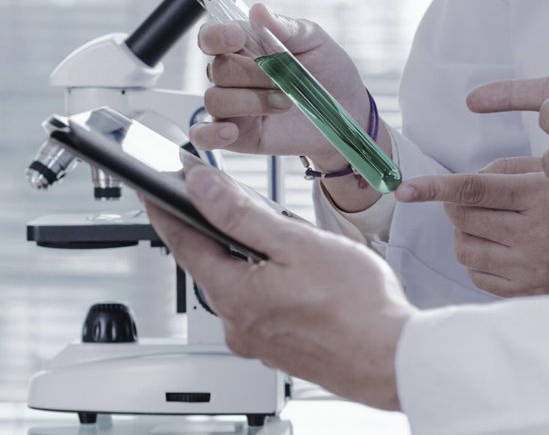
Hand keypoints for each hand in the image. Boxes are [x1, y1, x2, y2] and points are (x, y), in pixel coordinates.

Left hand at [143, 166, 414, 410]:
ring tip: (284, 242)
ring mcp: (260, 342)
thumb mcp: (296, 242)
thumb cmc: (357, 306)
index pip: (183, 242)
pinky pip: (265, 309)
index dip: (167, 210)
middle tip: (225, 203)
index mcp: (234, 295)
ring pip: (242, 288)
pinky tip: (304, 280)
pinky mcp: (284, 351)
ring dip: (252, 262)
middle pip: (212, 266)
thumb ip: (242, 214)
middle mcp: (238, 325)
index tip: (155, 189)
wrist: (394, 358)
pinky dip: (272, 287)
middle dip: (218, 234)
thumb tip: (201, 188)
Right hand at [191, 4, 371, 170]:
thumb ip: (285, 27)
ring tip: (286, 103)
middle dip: (253, 74)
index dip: (217, 36)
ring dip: (251, 102)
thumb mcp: (314, 41)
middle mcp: (233, 75)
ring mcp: (233, 106)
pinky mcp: (237, 135)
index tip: (237, 38)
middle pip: (217, 70)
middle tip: (286, 80)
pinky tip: (231, 131)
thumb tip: (258, 11)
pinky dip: (211, 134)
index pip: (211, 37)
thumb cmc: (328, 71)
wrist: (348, 111)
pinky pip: (204, 136)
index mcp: (245, 46)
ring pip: (215, 100)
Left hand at [396, 157, 548, 295]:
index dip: (435, 188)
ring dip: (465, 236)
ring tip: (488, 229)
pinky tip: (498, 252)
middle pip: (463, 219)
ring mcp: (527, 268)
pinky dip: (478, 261)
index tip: (404, 188)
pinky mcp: (523, 293)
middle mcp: (532, 235)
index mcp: (538, 199)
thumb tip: (461, 182)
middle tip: (470, 204)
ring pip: (464, 249)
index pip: (474, 189)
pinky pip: (476, 276)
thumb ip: (505, 172)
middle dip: (457, 208)